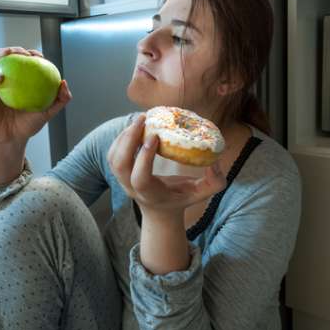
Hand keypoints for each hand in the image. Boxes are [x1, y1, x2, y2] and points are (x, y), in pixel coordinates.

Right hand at [0, 46, 71, 145]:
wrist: (13, 139)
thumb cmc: (29, 125)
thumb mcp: (48, 112)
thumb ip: (60, 99)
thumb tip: (63, 82)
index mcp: (19, 80)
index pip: (23, 61)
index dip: (30, 53)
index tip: (39, 56)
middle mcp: (5, 79)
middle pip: (5, 57)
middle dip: (12, 49)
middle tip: (23, 53)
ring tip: (8, 54)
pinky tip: (0, 78)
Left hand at [106, 114, 227, 213]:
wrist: (160, 210)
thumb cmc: (181, 198)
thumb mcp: (201, 194)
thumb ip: (214, 182)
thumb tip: (215, 162)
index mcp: (151, 194)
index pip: (140, 178)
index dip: (144, 158)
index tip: (154, 137)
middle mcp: (132, 188)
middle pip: (120, 165)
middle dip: (128, 139)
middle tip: (143, 119)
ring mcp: (122, 180)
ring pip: (114, 157)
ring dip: (123, 136)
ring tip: (140, 119)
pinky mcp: (119, 171)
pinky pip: (113, 153)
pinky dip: (120, 137)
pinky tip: (135, 126)